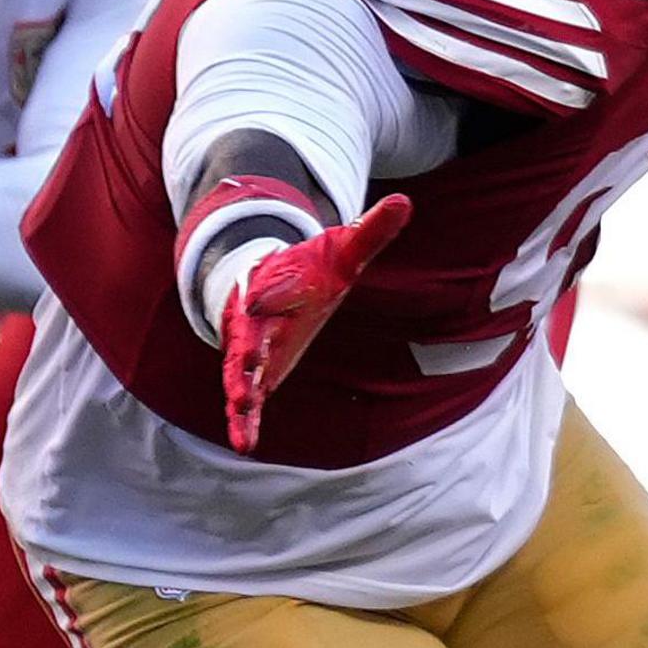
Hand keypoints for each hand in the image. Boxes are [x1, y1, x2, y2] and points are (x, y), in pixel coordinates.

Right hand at [214, 194, 413, 445]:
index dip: (270, 293)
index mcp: (280, 286)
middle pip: (251, 334)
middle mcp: (260, 319)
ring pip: (241, 369)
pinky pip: (244, 400)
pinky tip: (245, 444)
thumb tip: (406, 202)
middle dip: (248, 348)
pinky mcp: (251, 374)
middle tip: (246, 363)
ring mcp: (252, 348)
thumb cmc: (307, 270)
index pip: (275, 288)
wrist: (262, 284)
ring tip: (241, 405)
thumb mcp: (342, 250)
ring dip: (241, 387)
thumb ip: (371, 230)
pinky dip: (242, 421)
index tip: (258, 299)